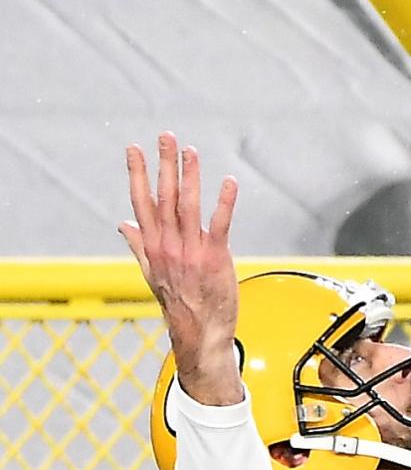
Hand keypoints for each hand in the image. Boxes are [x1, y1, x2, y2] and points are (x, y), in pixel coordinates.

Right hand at [119, 132, 242, 404]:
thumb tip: (122, 224)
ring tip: (190, 150)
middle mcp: (169, 246)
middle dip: (165, 164)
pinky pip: (220, 224)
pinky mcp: (215, 259)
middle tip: (166, 136)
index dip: (138, 174)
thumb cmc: (179, 303)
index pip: (142, 202)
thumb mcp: (153, 274)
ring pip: (188, 205)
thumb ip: (139, 245)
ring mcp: (191, 252)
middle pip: (164, 197)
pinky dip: (224, 201)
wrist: (200, 334)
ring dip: (190, 175)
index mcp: (153, 247)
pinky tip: (229, 181)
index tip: (133, 148)